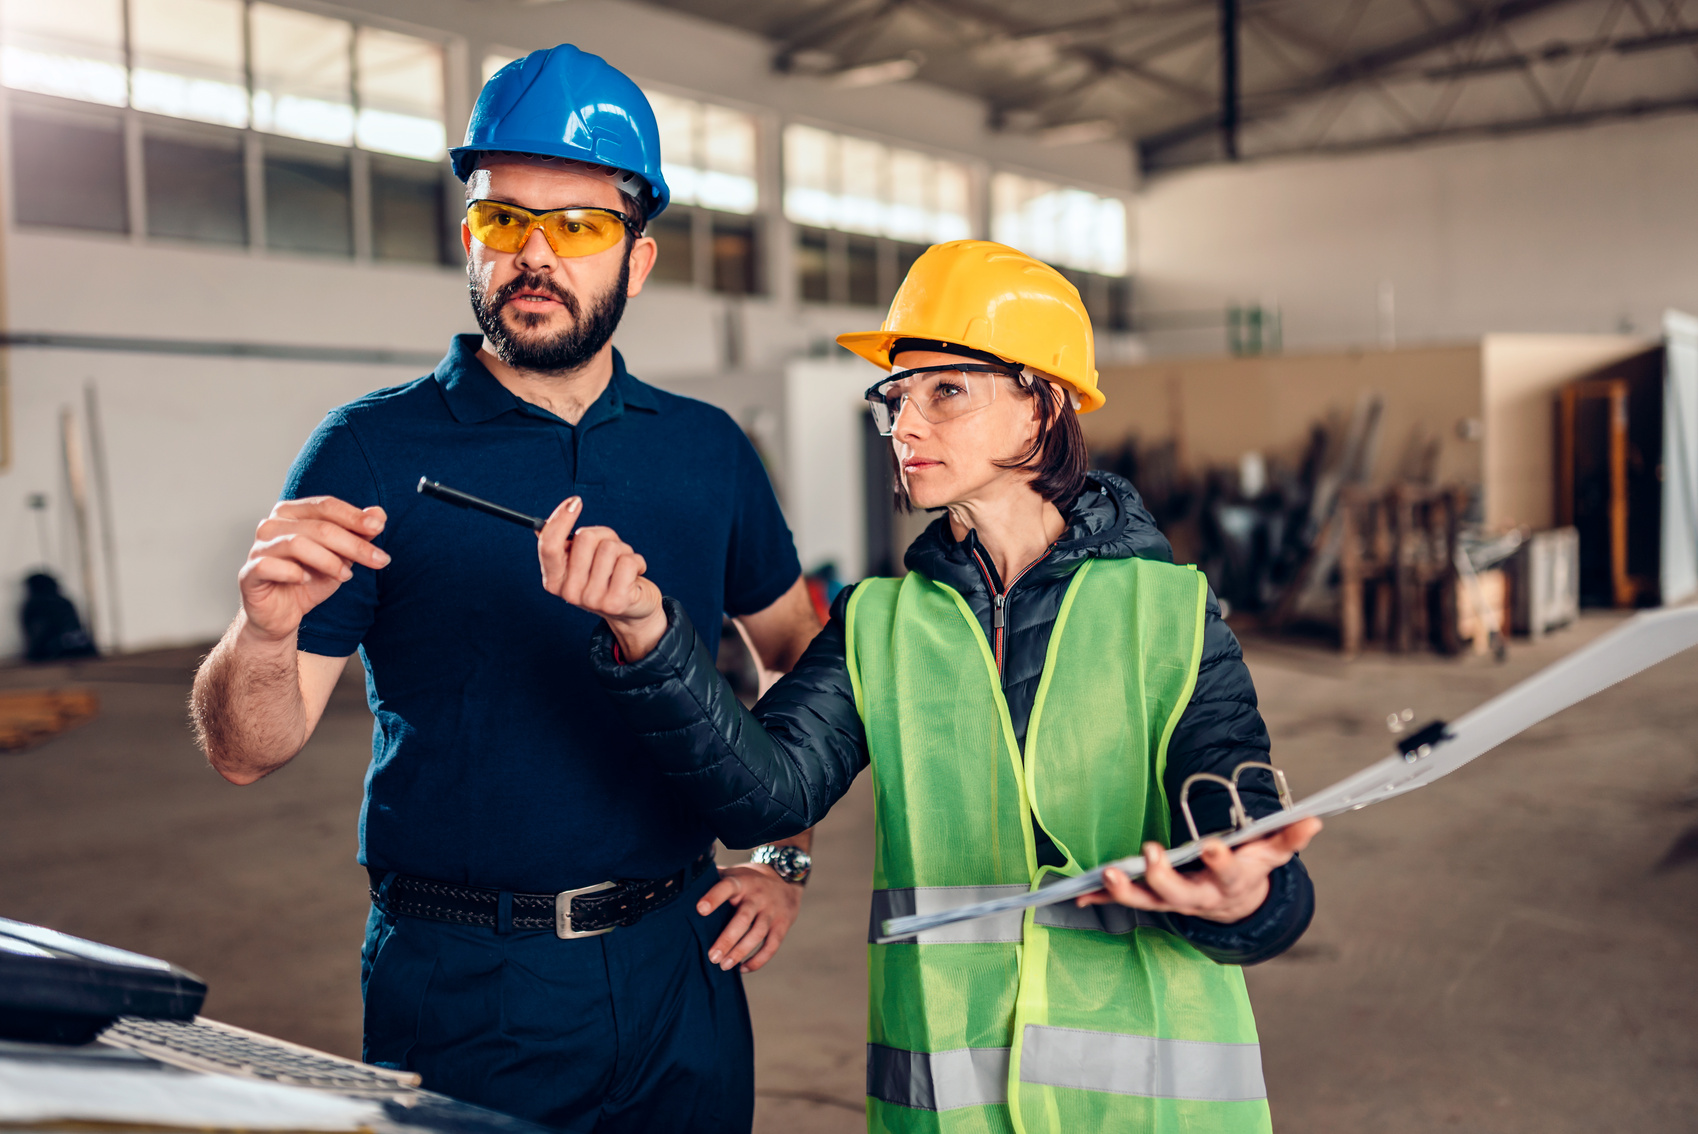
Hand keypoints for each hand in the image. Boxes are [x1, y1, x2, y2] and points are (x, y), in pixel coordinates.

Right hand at [239, 497, 388, 642]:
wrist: (283, 616)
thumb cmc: (310, 580)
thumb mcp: (341, 557)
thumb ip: (358, 534)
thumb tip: (379, 513)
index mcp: (292, 513)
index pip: (325, 506)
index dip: (354, 516)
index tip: (378, 528)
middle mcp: (272, 524)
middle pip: (318, 527)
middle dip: (353, 544)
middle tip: (379, 560)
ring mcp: (258, 548)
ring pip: (297, 544)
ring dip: (329, 560)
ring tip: (346, 576)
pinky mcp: (248, 573)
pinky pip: (269, 566)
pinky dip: (293, 572)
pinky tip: (307, 580)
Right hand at [537, 496, 665, 659]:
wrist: (633, 610)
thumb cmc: (607, 577)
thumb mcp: (582, 561)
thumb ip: (564, 545)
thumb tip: (540, 527)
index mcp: (554, 581)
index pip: (549, 545)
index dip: (561, 519)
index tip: (575, 501)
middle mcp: (569, 593)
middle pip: (584, 539)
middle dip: (604, 535)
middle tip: (612, 550)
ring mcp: (591, 600)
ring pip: (609, 548)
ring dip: (623, 550)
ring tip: (622, 566)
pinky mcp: (615, 603)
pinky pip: (628, 561)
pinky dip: (637, 561)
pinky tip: (635, 575)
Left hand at [697, 863, 803, 973]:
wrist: (785, 879)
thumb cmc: (748, 880)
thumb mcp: (733, 874)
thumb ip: (712, 879)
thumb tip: (680, 883)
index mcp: (741, 882)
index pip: (727, 887)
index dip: (714, 897)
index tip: (700, 910)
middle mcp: (757, 896)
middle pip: (743, 919)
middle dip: (727, 939)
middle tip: (712, 957)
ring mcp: (771, 911)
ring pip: (757, 934)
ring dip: (740, 952)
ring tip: (724, 965)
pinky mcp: (782, 925)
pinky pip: (772, 945)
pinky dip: (758, 960)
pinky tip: (742, 968)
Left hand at [1077, 817, 1321, 922]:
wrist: (1235, 907)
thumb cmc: (1249, 870)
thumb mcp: (1270, 855)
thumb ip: (1287, 837)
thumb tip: (1313, 819)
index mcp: (1228, 882)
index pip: (1226, 871)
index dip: (1221, 860)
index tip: (1213, 845)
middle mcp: (1198, 897)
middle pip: (1179, 892)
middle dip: (1163, 875)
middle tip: (1150, 852)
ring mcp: (1173, 902)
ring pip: (1147, 901)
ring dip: (1125, 889)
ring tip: (1108, 874)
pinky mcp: (1153, 901)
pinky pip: (1126, 901)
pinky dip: (1102, 898)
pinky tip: (1080, 895)